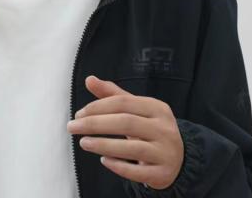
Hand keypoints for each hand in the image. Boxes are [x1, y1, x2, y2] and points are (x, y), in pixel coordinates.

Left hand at [67, 76, 183, 189]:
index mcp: (157, 108)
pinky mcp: (162, 173)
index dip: (97, 107)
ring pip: (132, 147)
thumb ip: (113, 95)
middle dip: (95, 124)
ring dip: (103, 145)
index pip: (123, 103)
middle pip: (126, 122)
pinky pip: (138, 171)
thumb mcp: (136, 110)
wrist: (179, 159)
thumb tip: (89, 79)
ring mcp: (165, 152)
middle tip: (72, 127)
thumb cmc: (150, 130)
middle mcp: (164, 129)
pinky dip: (119, 166)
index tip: (78, 114)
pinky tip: (104, 160)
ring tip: (83, 143)